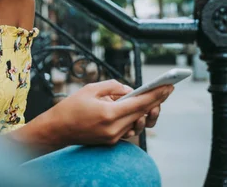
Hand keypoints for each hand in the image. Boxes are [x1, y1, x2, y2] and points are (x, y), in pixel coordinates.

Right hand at [40, 79, 172, 145]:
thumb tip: (130, 90)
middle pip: (143, 114)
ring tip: (150, 99)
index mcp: (109, 114)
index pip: (140, 103)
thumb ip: (114, 86)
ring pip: (138, 122)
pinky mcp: (111, 141)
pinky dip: (134, 118)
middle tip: (166, 89)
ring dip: (145, 110)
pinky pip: (129, 128)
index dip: (157, 94)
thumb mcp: (91, 89)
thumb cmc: (71, 107)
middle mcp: (114, 129)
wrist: (57, 130)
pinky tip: (136, 109)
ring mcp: (113, 137)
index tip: (169, 86)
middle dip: (156, 101)